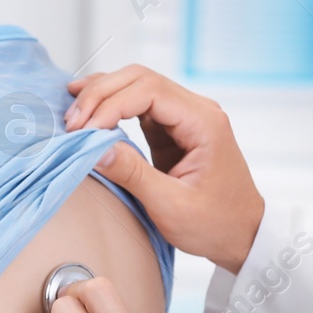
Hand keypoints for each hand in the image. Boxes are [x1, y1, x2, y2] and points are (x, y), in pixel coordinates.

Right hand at [64, 65, 264, 274]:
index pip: (149, 91)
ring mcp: (183, 117)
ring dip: (102, 96)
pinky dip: (110, 106)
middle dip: (101, 95)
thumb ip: (133, 174)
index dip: (110, 105)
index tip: (84, 132)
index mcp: (204, 122)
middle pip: (140, 78)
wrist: (241, 233)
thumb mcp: (171, 205)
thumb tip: (94, 149)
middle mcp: (196, 110)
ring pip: (136, 86)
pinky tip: (88, 112)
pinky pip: (137, 104)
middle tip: (71, 122)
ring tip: (72, 113)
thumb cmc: (215, 223)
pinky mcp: (171, 128)